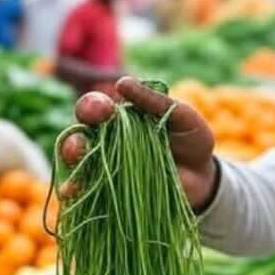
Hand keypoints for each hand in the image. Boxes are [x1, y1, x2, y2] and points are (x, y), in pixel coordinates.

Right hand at [66, 76, 217, 209]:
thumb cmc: (192, 141)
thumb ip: (155, 101)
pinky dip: (76, 190)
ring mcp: (108, 167)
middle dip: (75, 137)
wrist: (203, 178)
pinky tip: (70, 191)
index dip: (93, 107)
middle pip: (80, 136)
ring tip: (74, 159)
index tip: (103, 110)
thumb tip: (122, 83)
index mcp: (120, 117)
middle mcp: (108, 140)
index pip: (96, 108)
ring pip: (80, 162)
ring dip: (72, 160)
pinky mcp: (112, 191)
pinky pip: (89, 190)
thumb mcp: (181, 116)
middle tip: (78, 143)